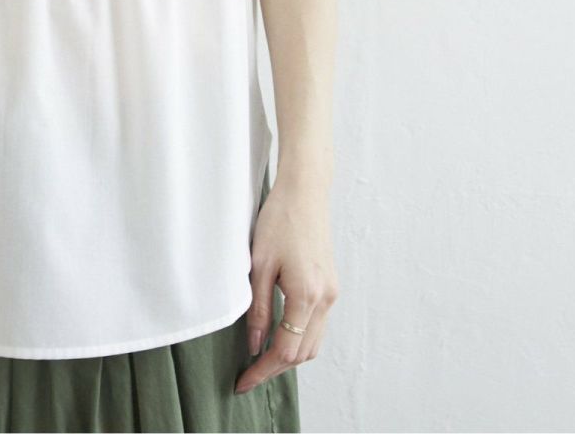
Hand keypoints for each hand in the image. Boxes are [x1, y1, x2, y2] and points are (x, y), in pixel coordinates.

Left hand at [234, 175, 338, 394]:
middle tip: (248, 376)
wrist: (305, 192)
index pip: (285, 350)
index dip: (262, 370)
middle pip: (303, 353)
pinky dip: (300, 339)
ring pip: (313, 342)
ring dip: (289, 356)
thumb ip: (258, 309)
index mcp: (306, 296)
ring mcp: (331, 292)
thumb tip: (255, 345)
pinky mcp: (330, 285)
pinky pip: (317, 325)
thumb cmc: (279, 220)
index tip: (242, 382)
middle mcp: (325, 299)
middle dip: (275, 368)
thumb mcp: (259, 265)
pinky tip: (279, 336)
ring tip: (261, 360)